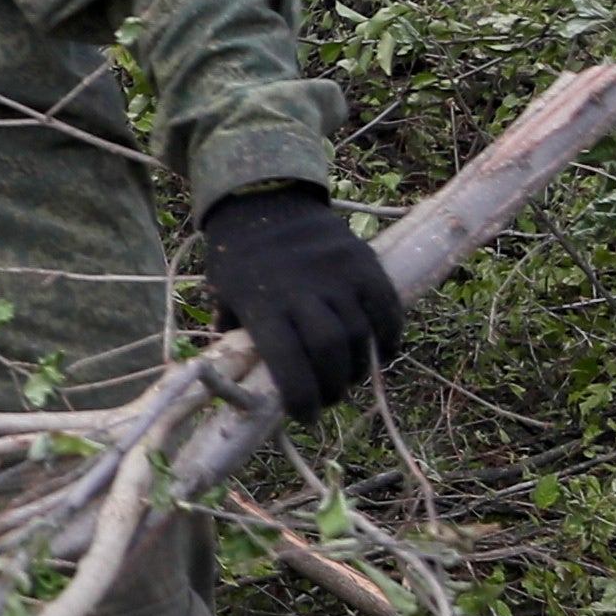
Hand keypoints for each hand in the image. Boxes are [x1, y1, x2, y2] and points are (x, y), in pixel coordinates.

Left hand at [199, 185, 407, 417]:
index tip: (306, 417)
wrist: (264, 198)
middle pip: (330, 351)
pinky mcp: (365, 262)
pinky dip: (389, 336)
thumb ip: (238, 336)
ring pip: (359, 335)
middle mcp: (302, 289)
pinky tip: (381, 351)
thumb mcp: (226, 296)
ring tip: (349, 377)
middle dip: (333, 386)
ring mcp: (338, 274)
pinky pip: (386, 309)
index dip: (301, 398)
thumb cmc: (240, 258)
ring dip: (359, 367)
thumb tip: (244, 382)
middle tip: (330, 398)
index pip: (287, 363)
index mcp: (263, 303)